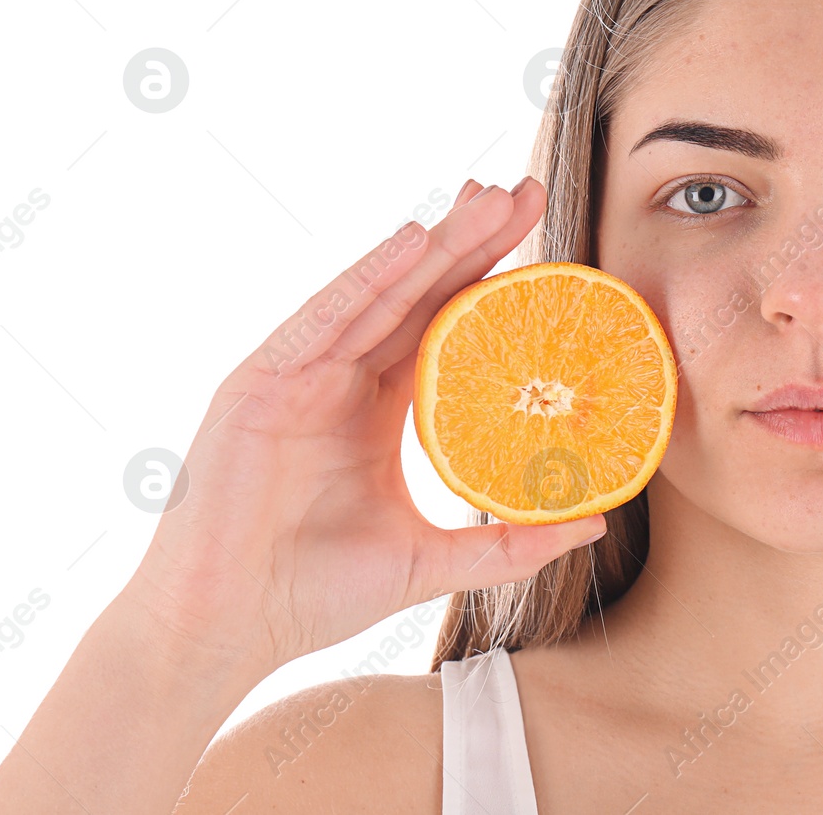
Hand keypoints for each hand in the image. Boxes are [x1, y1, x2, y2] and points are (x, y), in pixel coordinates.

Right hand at [121, 176, 602, 680]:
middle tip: (525, 192)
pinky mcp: (259, 383)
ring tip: (486, 201)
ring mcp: (299, 375)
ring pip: (377, 294)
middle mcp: (342, 378)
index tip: (545, 241)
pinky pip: (323, 319)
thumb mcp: (431, 560)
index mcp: (380, 406)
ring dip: (432, 244)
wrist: (229, 630)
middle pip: (417, 294)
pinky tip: (410, 242)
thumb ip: (508, 542)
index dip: (491, 281)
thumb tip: (594, 519)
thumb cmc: (315, 593)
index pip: (446, 326)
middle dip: (471, 241)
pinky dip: (367, 278)